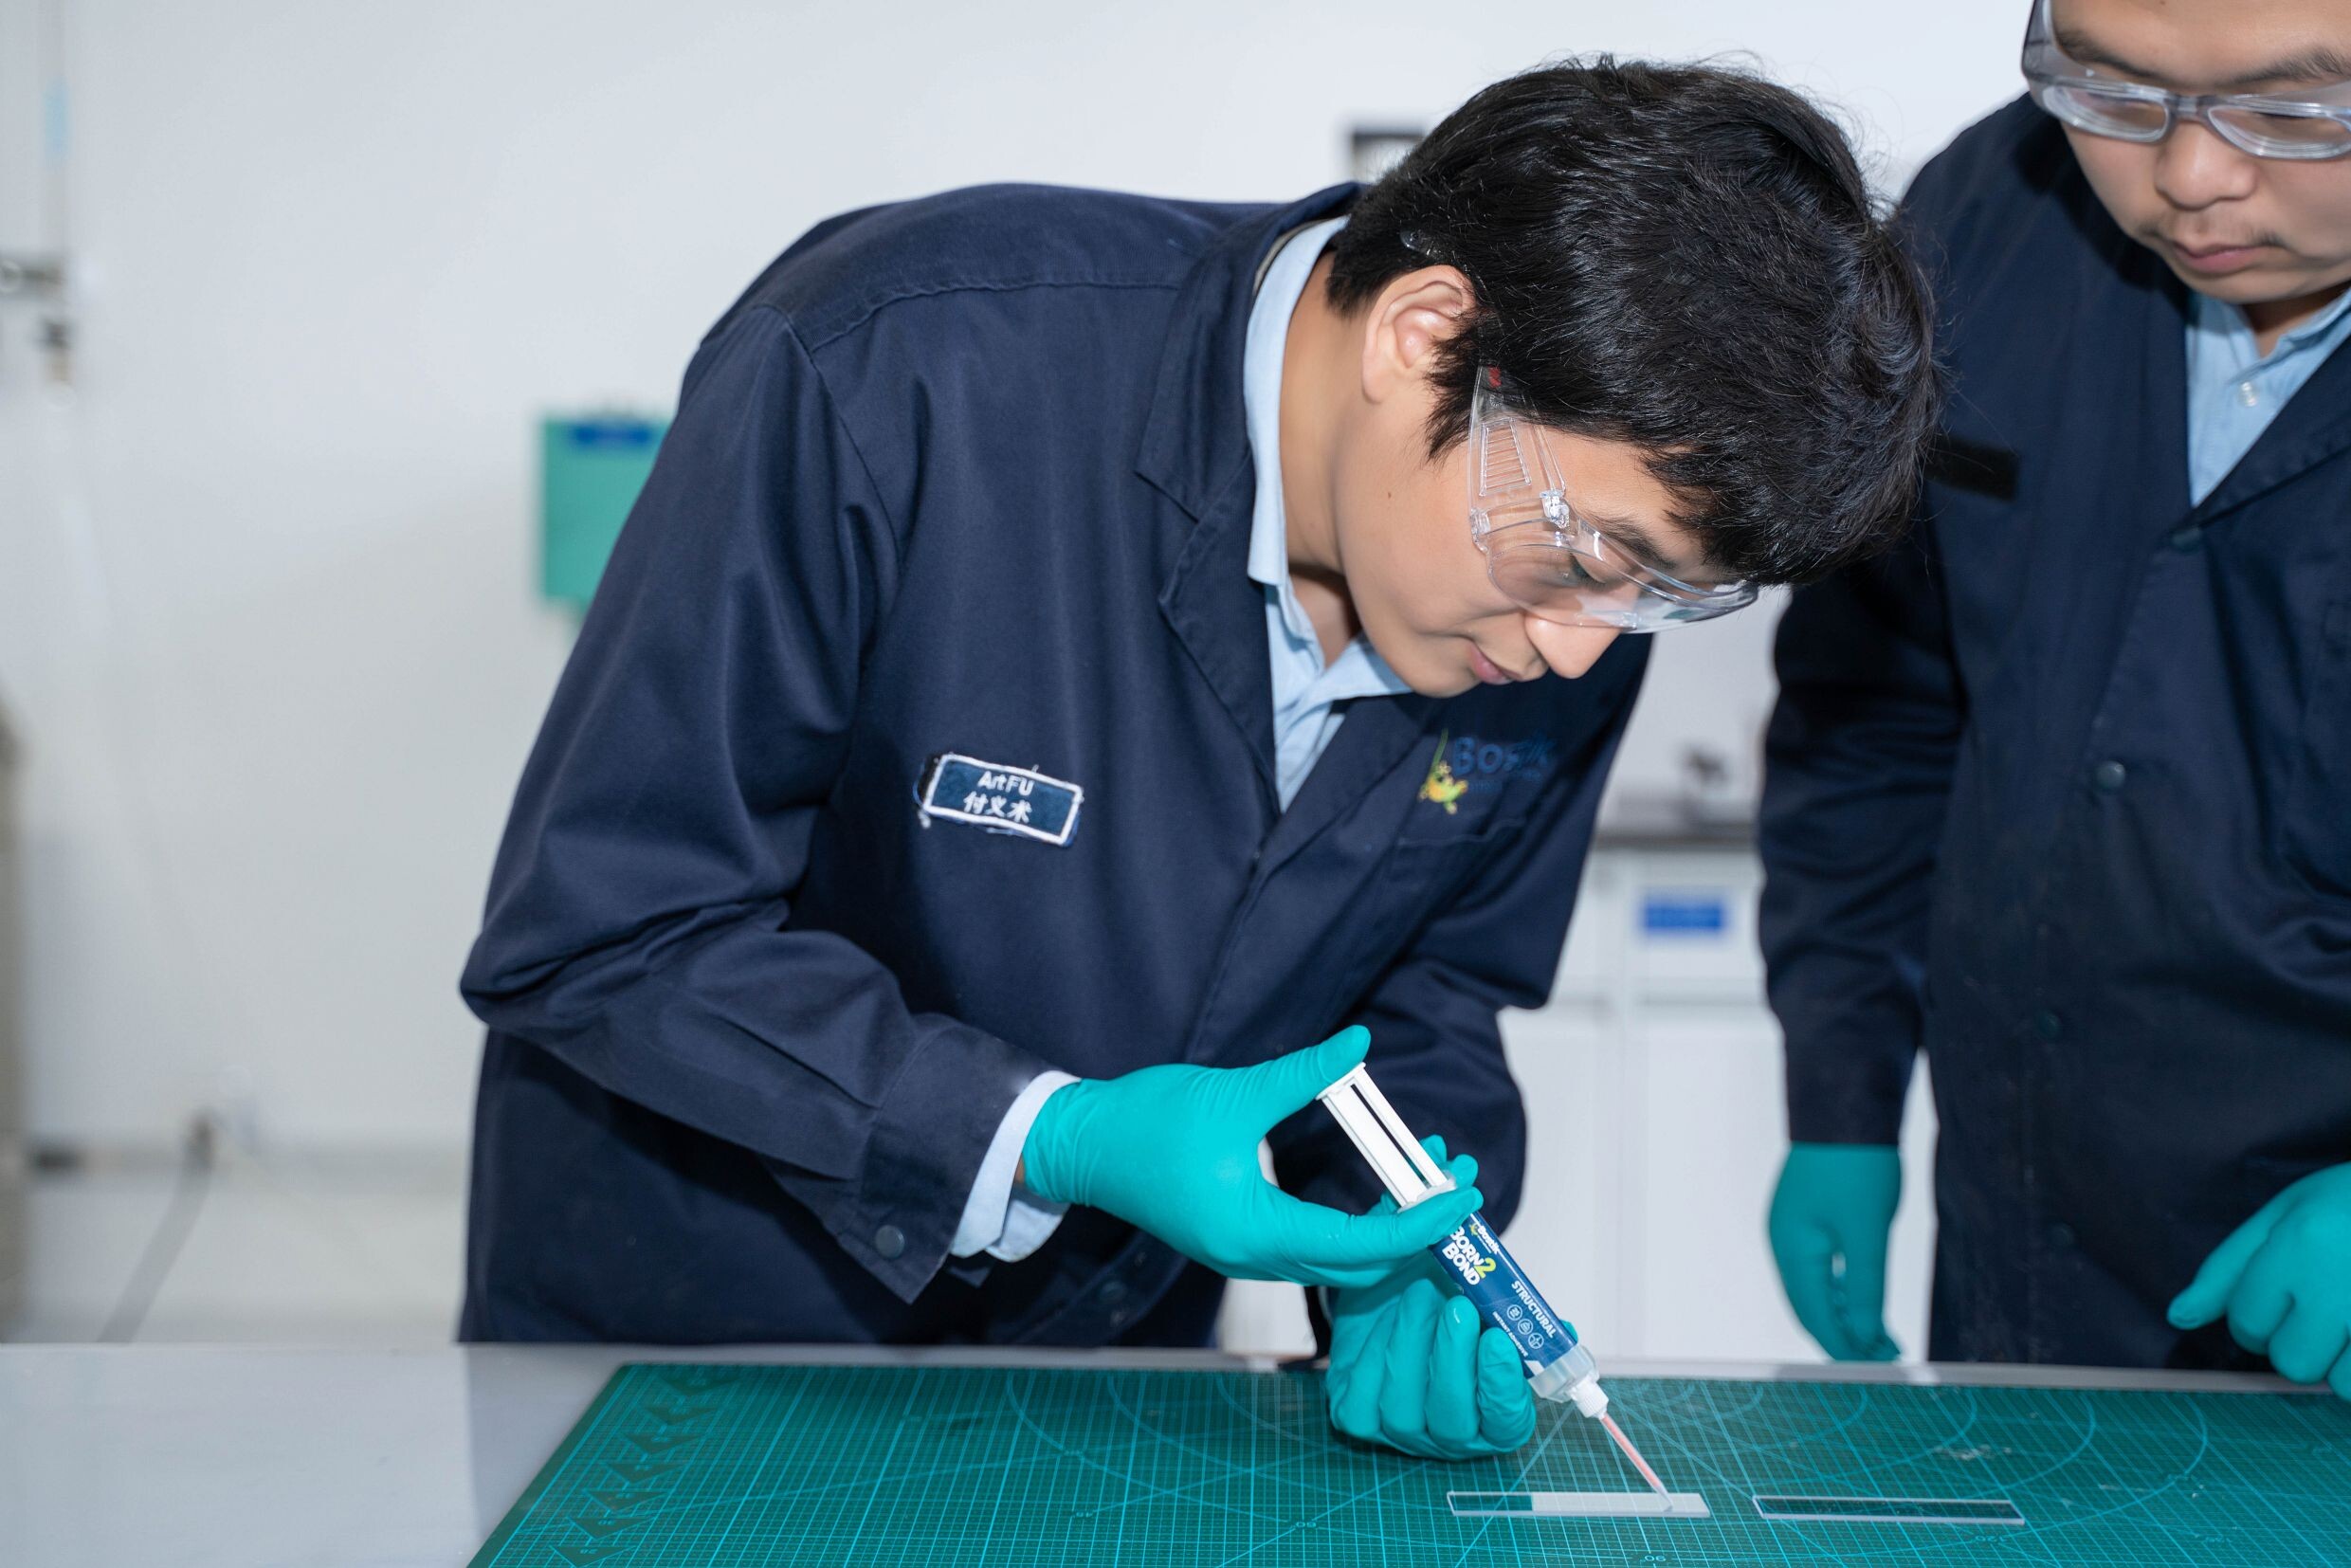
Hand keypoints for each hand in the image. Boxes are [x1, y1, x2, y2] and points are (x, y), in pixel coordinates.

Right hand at [1020, 1026, 1481, 1290]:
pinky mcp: (1241, 1239)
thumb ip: (1303, 1075)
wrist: (1083, 1146)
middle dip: (1419, 1226)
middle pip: (1361, 1265)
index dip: (1420, 1223)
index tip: (1463, 1194)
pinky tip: (1381, 1187)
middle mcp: (1254, 1255)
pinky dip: (1359, 1224)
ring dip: (1392, 1225)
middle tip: (1460, 1178)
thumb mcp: (1233, 1093)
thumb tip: (1360, 1043)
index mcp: (1253, 1230)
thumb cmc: (1146, 1122)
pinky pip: (1316, 1246)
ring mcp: (1246, 1253)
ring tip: (1431, 1174)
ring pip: (1341, 1260)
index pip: (1361, 1245)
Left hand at [1327, 1138, 1536, 1458]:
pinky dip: (1372, 1353)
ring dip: (1410, 1342)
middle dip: (1452, 1357)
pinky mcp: (1355, 1417)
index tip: (1498, 1337)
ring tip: (1413, 1289)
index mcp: (1495, 1409)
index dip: (1504, 1386)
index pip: (1508, 1420)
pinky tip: (1379, 1318)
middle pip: (1453, 1418)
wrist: (1380, 1294)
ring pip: (1405, 1408)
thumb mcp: (1459, 1273)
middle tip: (1454, 1303)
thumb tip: (1469, 1185)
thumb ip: (1470, 1240)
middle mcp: (1451, 1430)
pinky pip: (1361, 1399)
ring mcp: (1401, 1429)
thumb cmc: (1433, 1286)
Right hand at [1767, 1142, 1901, 1360]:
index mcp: (1792, 1249)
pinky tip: (1867, 1301)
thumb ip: (1866, 1288)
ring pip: (1816, 1291)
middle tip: (1888, 1358)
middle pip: (1810, 1309)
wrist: (1846, 1104)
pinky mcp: (1808, 1220)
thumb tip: (1868, 1337)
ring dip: (1847, 1317)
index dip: (1846, 1348)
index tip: (1879, 1369)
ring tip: (1885, 1337)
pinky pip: (1821, 1271)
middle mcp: (1784, 1245)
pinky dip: (1844, 1292)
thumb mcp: (1868, 1231)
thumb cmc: (1856, 1165)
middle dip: (1847, 1337)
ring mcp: (1793, 1232)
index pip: (1814, 1316)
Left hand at [2168, 1163, 2350, 1399]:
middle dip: (2300, 1344)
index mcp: (2300, 1246)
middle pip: (2292, 1363)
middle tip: (2327, 1309)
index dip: (2258, 1316)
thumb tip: (2178, 1318)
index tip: (2285, 1294)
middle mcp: (2342, 1285)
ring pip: (2343, 1385)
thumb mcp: (2285, 1214)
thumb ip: (2229, 1269)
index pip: (2247, 1320)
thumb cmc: (2350, 1200)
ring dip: (2347, 1364)